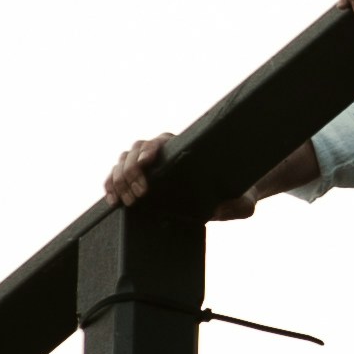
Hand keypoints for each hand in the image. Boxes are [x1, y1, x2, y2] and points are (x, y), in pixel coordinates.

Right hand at [104, 128, 316, 221]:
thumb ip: (238, 206)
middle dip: (131, 171)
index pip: (160, 141)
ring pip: (122, 160)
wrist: (226, 196)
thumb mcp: (243, 203)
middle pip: (135, 150)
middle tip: (138, 195)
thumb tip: (218, 211)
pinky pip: (117, 176)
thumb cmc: (236, 193)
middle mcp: (162, 151)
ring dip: (119, 178)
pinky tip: (112, 199)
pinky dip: (111, 185)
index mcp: (184, 148)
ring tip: (126, 201)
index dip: (150, 150)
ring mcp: (148, 163)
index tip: (147, 163)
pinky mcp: (139, 178)